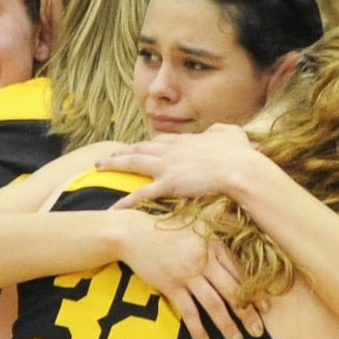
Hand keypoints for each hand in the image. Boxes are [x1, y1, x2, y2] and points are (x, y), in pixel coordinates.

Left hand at [100, 125, 255, 210]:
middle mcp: (172, 150)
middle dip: (123, 151)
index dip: (148, 144)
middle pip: (141, 148)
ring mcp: (167, 166)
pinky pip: (141, 194)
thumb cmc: (240, 154)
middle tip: (108, 155)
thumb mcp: (232, 134)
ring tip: (98, 166)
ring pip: (133, 162)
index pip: (161, 140)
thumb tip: (217, 130)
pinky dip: (125, 201)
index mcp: (187, 140)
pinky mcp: (168, 184)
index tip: (139, 147)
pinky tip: (112, 208)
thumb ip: (221, 131)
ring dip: (114, 163)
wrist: (240, 169)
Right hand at [117, 213, 261, 338]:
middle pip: (232, 291)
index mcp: (214, 243)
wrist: (133, 233)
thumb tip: (243, 218)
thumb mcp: (197, 218)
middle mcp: (204, 260)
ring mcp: (187, 274)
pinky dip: (197, 329)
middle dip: (248, 314)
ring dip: (227, 326)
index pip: (241, 271)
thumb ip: (220, 222)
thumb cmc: (166, 226)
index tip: (267, 306)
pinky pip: (188, 312)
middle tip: (258, 332)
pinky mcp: (170, 286)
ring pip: (214, 305)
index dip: (255, 290)